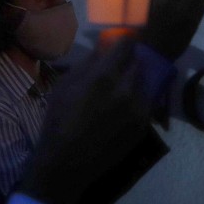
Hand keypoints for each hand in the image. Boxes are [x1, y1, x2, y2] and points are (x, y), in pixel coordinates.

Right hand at [19, 37, 153, 203]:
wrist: (67, 163)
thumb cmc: (59, 121)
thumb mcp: (64, 86)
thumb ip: (88, 64)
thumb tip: (103, 48)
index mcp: (105, 76)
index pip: (127, 45)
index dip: (125, 40)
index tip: (122, 41)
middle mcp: (127, 89)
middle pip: (137, 63)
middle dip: (128, 62)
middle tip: (117, 68)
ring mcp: (138, 108)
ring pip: (143, 83)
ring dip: (133, 81)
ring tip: (117, 90)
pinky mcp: (143, 125)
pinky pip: (145, 102)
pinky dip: (136, 100)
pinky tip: (120, 108)